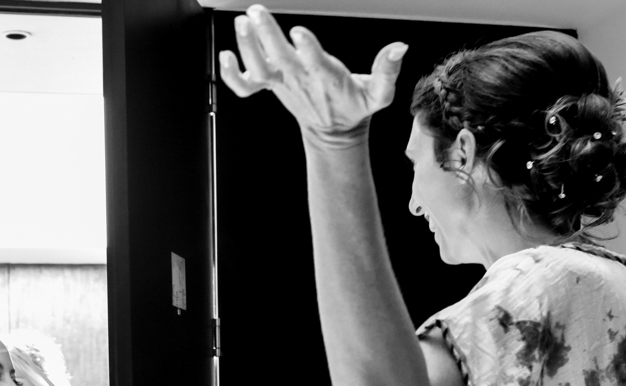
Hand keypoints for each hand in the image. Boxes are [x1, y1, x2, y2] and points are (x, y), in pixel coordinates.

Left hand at [219, 5, 407, 147]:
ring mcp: (282, 83)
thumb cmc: (354, 107)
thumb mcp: (380, 94)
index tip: (299, 33)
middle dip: (266, 35)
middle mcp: (299, 79)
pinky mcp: (271, 86)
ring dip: (247, 47)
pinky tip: (225, 55)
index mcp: (326, 78)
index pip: (315, 62)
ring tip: (242, 22)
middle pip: (279, 58)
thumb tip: (400, 47)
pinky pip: (244, 86)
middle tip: (257, 13)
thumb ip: (388, 71)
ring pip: (259, 68)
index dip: (307, 48)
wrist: (333, 132)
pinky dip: (231, 75)